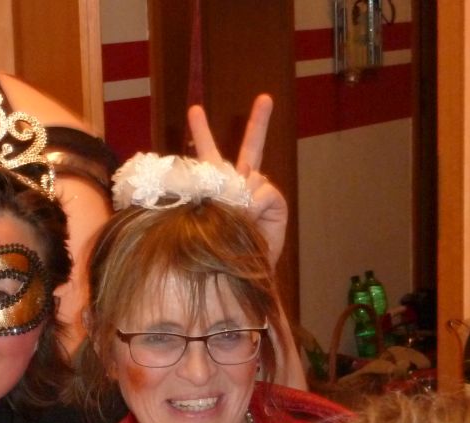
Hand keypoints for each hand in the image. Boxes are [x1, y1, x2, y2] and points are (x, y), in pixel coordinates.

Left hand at [188, 95, 288, 266]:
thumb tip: (239, 189)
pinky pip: (263, 191)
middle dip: (259, 122)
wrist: (233, 276)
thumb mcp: (200, 220)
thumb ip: (211, 198)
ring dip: (239, 194)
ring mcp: (259, 193)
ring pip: (252, 173)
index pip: (208, 156)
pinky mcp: (275, 203)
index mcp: (216, 186)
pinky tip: (249, 217)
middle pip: (251, 147)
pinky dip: (253, 204)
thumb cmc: (210, 251)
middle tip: (265, 98)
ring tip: (236, 216)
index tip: (195, 109)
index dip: (202, 131)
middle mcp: (240, 185)